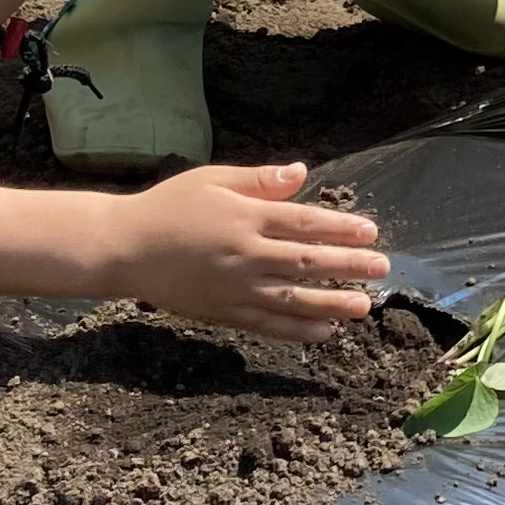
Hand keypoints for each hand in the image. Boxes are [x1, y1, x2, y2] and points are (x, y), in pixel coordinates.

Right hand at [107, 161, 389, 342]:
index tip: (370, 231)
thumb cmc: (169, 207)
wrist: (124, 249)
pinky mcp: (224, 312)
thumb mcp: (213, 180)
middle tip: (381, 269)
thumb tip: (302, 172)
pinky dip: (297, 329)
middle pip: (307, 262)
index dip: (341, 228)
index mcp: (245, 217)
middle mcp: (245, 254)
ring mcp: (235, 288)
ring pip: (293, 298)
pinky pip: (268, 323)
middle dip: (348, 266)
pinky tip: (325, 332)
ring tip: (364, 306)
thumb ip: (260, 181)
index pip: (304, 223)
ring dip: (332, 303)